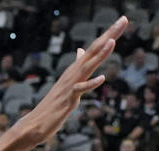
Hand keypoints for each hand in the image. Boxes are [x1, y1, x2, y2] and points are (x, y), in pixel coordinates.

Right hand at [26, 17, 127, 139]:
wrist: (35, 123)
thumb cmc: (53, 105)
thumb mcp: (68, 82)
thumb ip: (77, 66)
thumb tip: (81, 51)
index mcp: (76, 69)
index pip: (95, 47)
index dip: (109, 33)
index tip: (123, 20)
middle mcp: (73, 73)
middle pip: (94, 50)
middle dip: (110, 35)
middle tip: (124, 19)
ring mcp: (70, 85)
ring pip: (88, 66)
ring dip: (100, 54)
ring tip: (112, 41)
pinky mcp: (68, 99)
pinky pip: (80, 89)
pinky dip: (91, 83)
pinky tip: (102, 78)